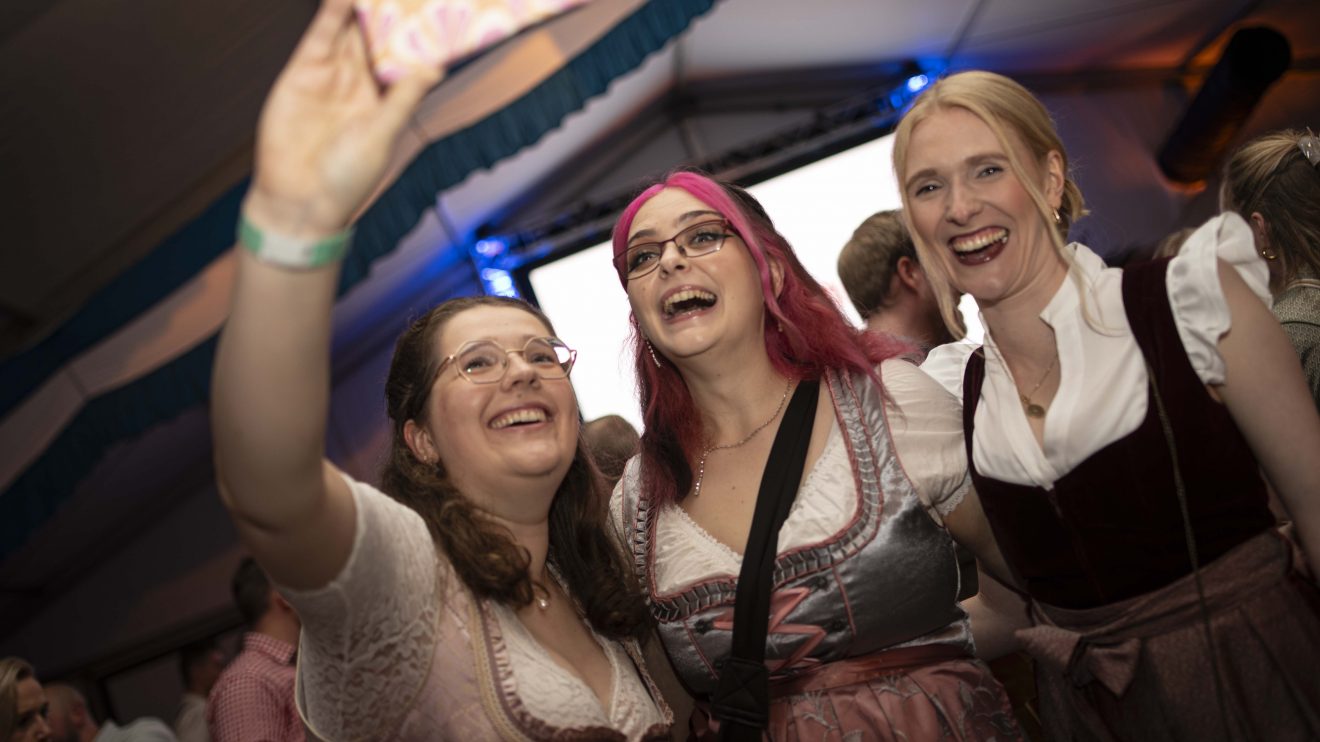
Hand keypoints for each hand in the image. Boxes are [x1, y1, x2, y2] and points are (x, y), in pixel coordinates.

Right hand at [245, 0, 440, 237]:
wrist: (297, 200)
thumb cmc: (346, 178)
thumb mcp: (382, 134)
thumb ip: (403, 98)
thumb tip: (436, 70)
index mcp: (382, 102)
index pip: (400, 60)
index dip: (412, 37)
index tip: (431, 11)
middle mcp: (356, 85)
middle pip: (375, 39)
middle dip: (388, 14)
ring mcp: (329, 77)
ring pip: (349, 31)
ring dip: (362, 7)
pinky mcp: (302, 73)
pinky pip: (320, 37)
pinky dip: (332, 14)